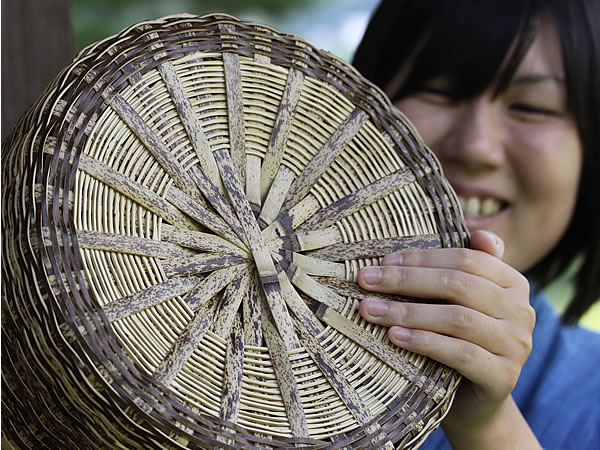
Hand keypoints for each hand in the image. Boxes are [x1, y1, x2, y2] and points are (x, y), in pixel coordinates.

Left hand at [357, 230, 537, 447]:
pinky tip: (395, 337)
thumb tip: (474, 229)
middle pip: (458, 285)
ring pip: (457, 318)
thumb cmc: (459, 339)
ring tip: (370, 310)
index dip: (421, 258)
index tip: (383, 262)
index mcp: (512, 283)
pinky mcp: (504, 376)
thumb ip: (465, 268)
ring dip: (407, 312)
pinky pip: (460, 353)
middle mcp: (521, 311)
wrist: (474, 401)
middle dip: (406, 281)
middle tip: (366, 281)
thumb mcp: (461, 302)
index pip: (465, 259)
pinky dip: (425, 342)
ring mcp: (516, 345)